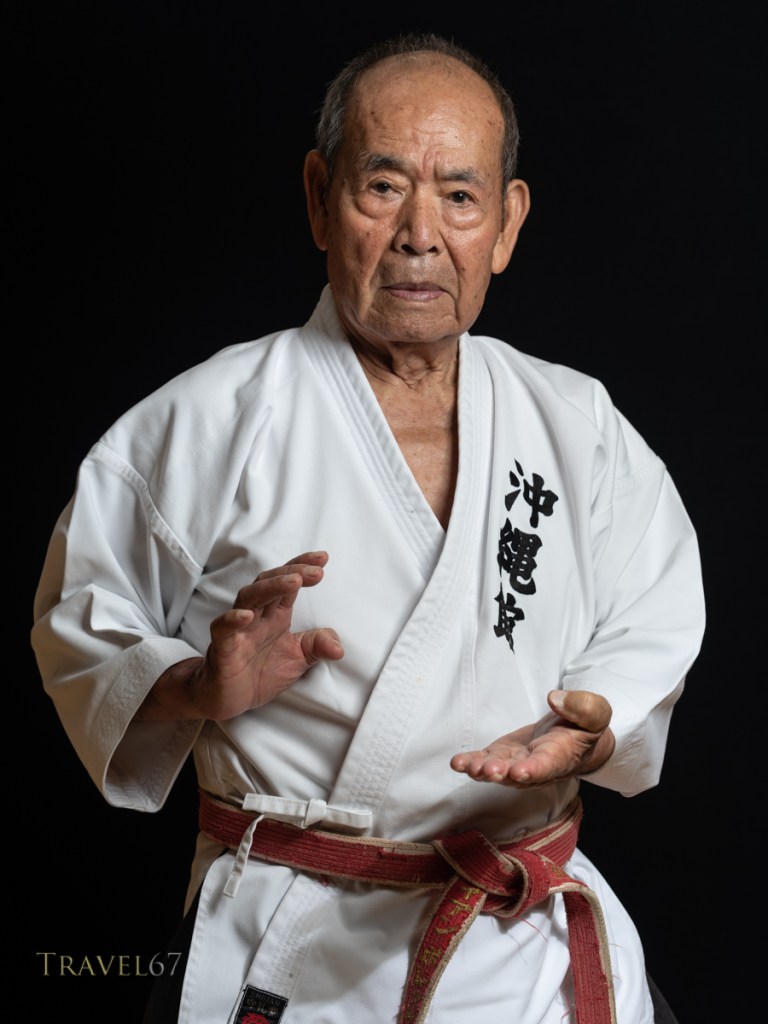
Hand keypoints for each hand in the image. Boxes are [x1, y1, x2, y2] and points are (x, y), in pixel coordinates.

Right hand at [139, 551, 343, 721]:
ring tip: (293, 581)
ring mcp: (237, 630)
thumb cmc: (260, 673)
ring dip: (270, 587)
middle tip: (316, 571)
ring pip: (249, 597)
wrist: (227, 699)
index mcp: (274, 615)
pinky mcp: (222, 648)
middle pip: (270, 583)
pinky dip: (233, 620)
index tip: (323, 558)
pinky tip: (247, 616)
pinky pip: (223, 628)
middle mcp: (256, 616)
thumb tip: (339, 647)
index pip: (288, 582)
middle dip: (293, 572)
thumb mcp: (297, 660)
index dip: (302, 567)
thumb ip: (317, 647)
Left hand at [449, 690, 614, 787]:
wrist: (574, 737)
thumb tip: (555, 699)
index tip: (519, 771)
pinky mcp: (503, 756)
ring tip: (466, 766)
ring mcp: (517, 763)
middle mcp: (536, 767)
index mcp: (561, 756)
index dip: (532, 771)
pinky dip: (471, 763)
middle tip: (488, 771)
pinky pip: (486, 761)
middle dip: (501, 773)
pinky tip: (457, 762)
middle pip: (517, 775)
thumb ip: (582, 706)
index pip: (547, 766)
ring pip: (498, 770)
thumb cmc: (584, 725)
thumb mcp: (594, 712)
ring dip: (481, 770)